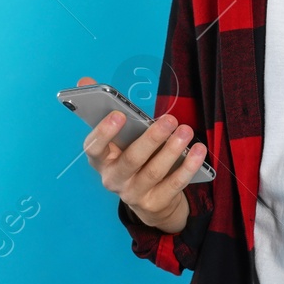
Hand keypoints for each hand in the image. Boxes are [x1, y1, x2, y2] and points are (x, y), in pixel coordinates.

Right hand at [82, 84, 206, 233]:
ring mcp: (133, 194)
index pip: (94, 148)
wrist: (149, 199)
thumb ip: (107, 110)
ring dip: (172, 150)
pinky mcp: (155, 203)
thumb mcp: (120, 138)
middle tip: (170, 119)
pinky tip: (198, 150)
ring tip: (186, 131)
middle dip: (151, 139)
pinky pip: (173, 185)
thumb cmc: (133, 156)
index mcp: (101, 160)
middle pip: (131, 159)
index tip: (119, 115)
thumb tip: (85, 80)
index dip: (104, 132)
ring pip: (154, 172)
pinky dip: (188, 166)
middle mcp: (113, 179)